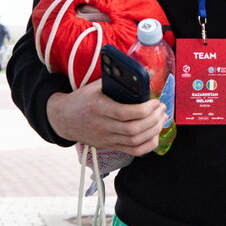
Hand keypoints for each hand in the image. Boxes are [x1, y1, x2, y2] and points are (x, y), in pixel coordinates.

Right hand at [46, 82, 166, 156]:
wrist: (63, 118)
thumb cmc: (82, 99)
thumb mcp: (96, 86)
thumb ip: (117, 81)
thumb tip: (144, 74)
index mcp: (98, 108)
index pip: (124, 113)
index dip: (144, 109)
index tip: (156, 102)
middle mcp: (101, 126)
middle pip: (133, 130)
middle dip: (153, 120)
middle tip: (162, 109)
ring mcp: (105, 139)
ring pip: (135, 142)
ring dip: (153, 131)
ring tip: (161, 119)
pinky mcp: (109, 146)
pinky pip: (133, 151)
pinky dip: (148, 145)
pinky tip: (155, 134)